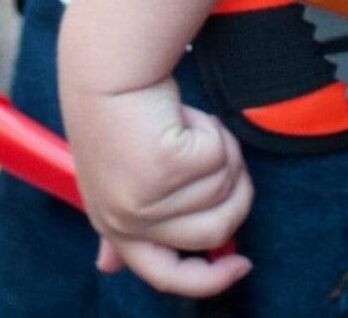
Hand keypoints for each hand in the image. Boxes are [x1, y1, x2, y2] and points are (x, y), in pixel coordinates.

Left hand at [61, 71, 253, 297]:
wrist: (104, 67)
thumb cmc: (117, 116)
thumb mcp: (113, 177)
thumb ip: (122, 221)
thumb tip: (107, 265)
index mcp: (115, 228)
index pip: (166, 277)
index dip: (211, 280)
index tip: (243, 264)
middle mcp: (127, 222)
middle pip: (216, 231)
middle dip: (237, 191)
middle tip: (224, 153)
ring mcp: (144, 200)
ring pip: (223, 188)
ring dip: (222, 150)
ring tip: (188, 125)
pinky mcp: (163, 168)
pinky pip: (220, 157)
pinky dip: (213, 130)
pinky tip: (183, 115)